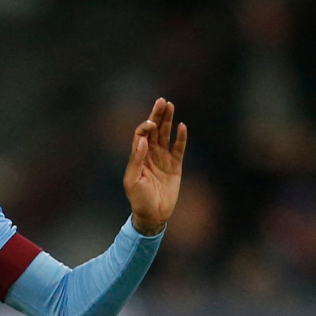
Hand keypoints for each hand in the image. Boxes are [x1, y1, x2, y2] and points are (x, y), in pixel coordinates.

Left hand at [122, 98, 187, 236]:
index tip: (151, 123)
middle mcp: (150, 154)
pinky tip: (182, 126)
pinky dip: (181, 138)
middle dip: (157, 114)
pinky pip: (179, 148)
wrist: (153, 215)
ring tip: (170, 105)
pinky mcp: (175, 166)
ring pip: (166, 135)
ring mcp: (163, 159)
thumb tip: (142, 139)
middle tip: (161, 100)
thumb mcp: (133, 180)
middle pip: (154, 129)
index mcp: (138, 155)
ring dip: (168, 121)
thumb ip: (136, 159)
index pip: (141, 133)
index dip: (146, 125)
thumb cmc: (139, 199)